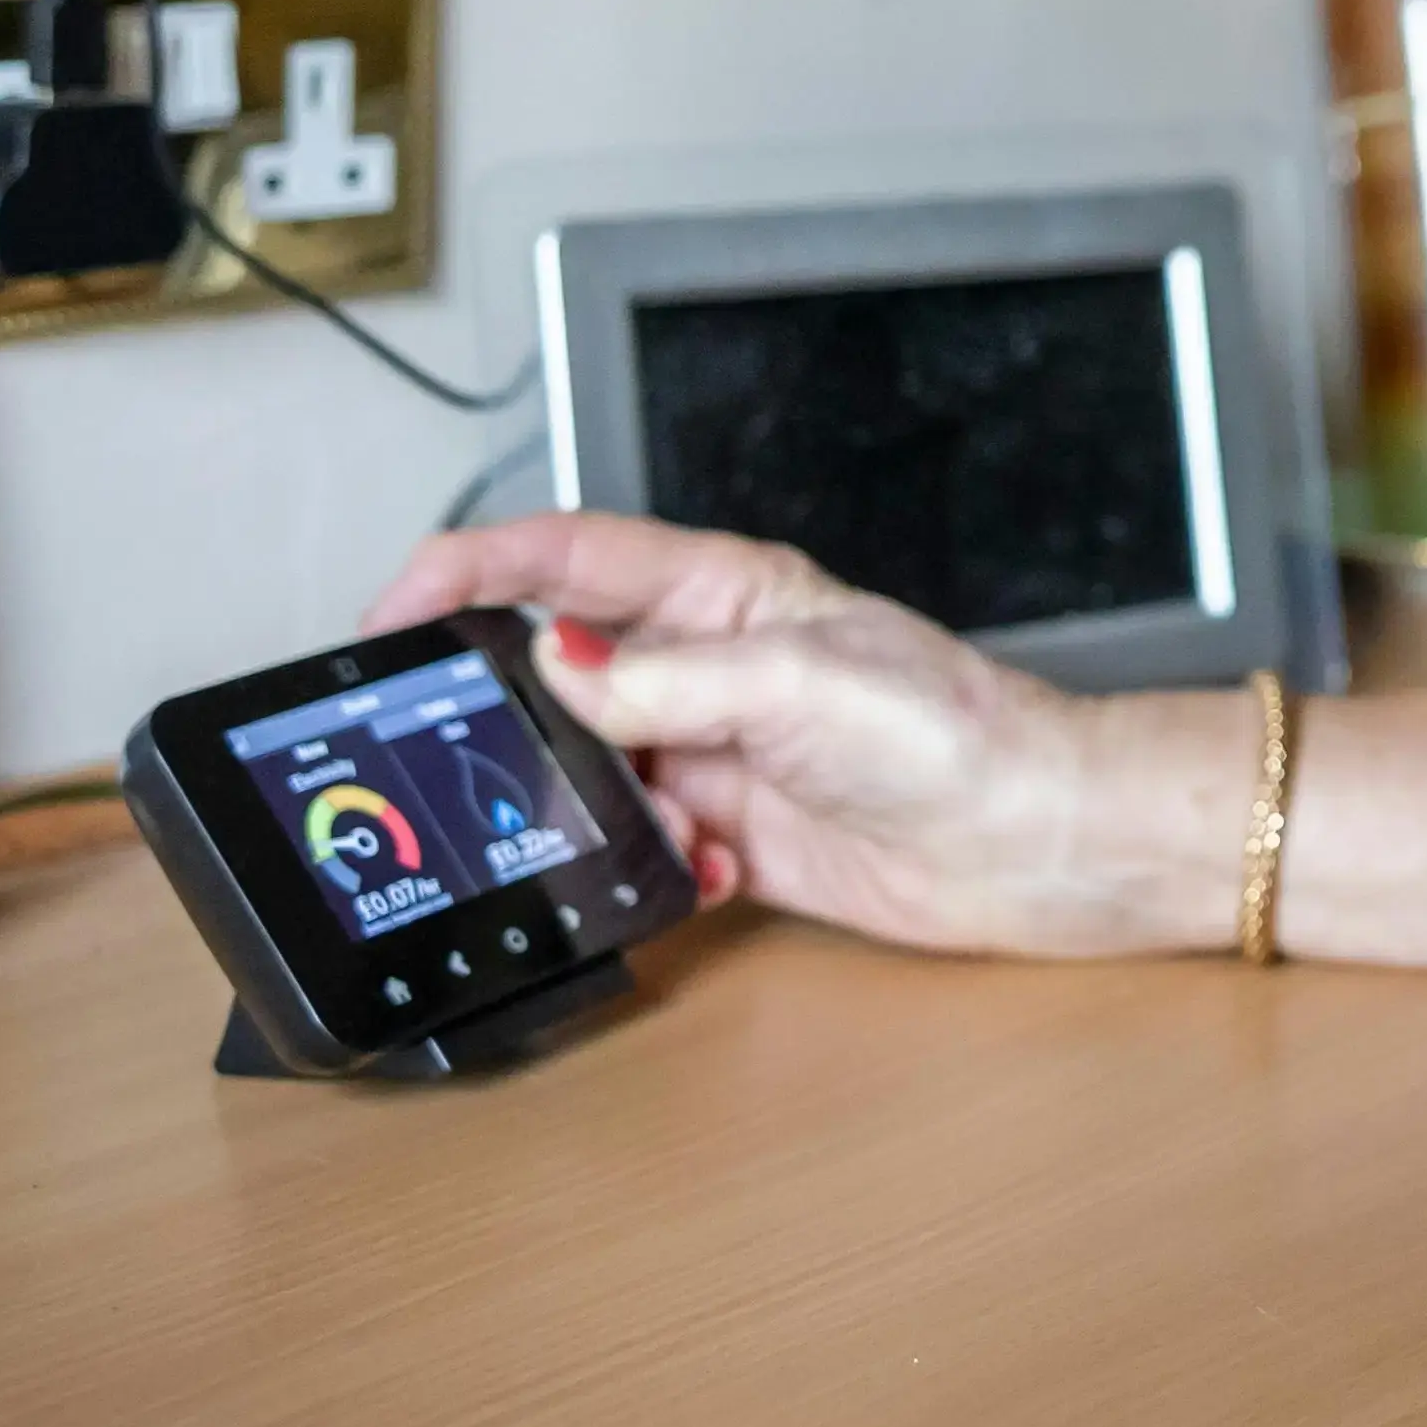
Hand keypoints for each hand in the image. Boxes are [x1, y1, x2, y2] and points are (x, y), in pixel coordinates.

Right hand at [367, 511, 1217, 958]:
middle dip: (508, 709)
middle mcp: (711, 665)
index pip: (566, 557)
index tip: (390, 607)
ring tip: (625, 823)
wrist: (1036, 839)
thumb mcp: (798, 682)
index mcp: (726, 593)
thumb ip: (665, 676)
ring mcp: (717, 749)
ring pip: (588, 768)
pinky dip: (649, 869)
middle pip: (558, 667)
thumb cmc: (955, 732)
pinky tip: (705, 869)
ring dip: (585, 806)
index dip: (468, 567)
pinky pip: (639, 850)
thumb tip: (555, 661)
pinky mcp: (732, 833)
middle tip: (462, 753)